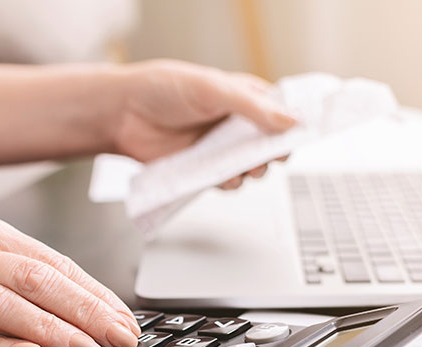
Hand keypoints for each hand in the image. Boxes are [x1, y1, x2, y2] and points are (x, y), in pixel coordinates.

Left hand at [114, 60, 296, 187]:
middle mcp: (233, 122)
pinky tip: (223, 177)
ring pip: (251, 167)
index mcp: (242, 96)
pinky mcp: (203, 168)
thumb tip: (291, 121)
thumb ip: (254, 107)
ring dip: (252, 171)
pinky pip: (227, 182)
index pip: (280, 111)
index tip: (298, 138)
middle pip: (269, 144)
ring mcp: (219, 147)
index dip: (292, 125)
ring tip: (246, 168)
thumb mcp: (215, 90)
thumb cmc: (163, 89)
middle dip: (273, 153)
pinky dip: (230, 183)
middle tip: (269, 157)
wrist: (123, 114)